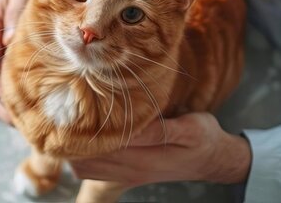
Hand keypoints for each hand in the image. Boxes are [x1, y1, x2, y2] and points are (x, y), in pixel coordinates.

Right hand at [0, 0, 42, 123]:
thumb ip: (17, 12)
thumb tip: (9, 41)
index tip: (3, 94)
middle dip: (0, 99)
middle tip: (14, 120)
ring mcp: (8, 55)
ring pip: (2, 85)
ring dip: (10, 105)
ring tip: (24, 125)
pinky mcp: (24, 64)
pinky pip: (20, 83)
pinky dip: (25, 99)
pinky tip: (37, 114)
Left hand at [70, 112, 251, 186]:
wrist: (213, 160)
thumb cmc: (203, 139)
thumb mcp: (189, 129)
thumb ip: (160, 130)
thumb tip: (132, 126)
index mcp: (145, 158)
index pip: (102, 147)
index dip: (84, 128)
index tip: (75, 106)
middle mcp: (131, 170)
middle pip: (87, 160)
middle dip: (74, 137)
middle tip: (67, 109)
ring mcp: (127, 175)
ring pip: (85, 168)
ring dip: (76, 148)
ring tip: (72, 121)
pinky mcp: (127, 174)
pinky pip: (93, 171)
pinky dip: (82, 156)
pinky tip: (84, 136)